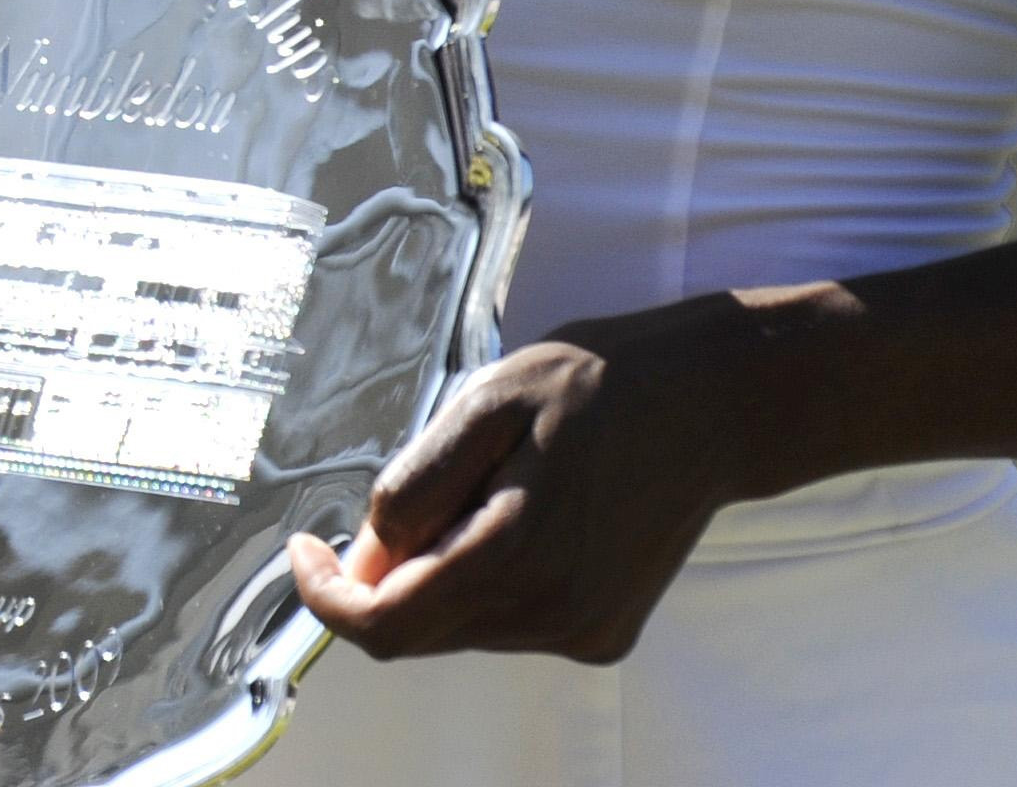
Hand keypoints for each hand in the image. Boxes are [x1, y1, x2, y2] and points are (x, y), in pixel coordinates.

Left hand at [288, 314, 752, 665]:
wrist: (711, 405)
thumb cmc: (599, 384)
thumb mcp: (486, 399)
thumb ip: (417, 485)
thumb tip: (363, 558)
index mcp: (518, 553)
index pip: (387, 626)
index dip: (327, 597)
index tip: (305, 550)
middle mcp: (554, 613)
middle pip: (420, 629)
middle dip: (384, 574)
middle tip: (412, 490)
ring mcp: (584, 631)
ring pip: (462, 626)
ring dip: (440, 571)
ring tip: (492, 483)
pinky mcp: (603, 633)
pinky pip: (509, 622)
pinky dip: (487, 579)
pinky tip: (526, 511)